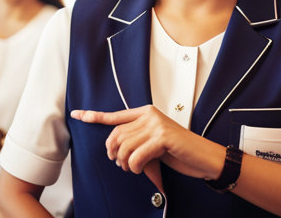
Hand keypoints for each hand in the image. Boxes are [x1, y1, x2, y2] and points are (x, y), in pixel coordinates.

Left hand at [71, 105, 223, 179]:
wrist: (203, 157)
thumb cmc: (179, 152)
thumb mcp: (153, 144)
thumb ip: (136, 140)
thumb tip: (114, 150)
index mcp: (146, 112)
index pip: (115, 115)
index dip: (93, 116)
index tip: (77, 114)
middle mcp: (150, 115)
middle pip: (116, 136)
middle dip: (114, 154)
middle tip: (121, 164)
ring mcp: (156, 124)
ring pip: (124, 147)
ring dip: (125, 163)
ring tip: (133, 168)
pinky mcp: (162, 137)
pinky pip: (136, 156)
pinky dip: (135, 167)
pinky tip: (141, 169)